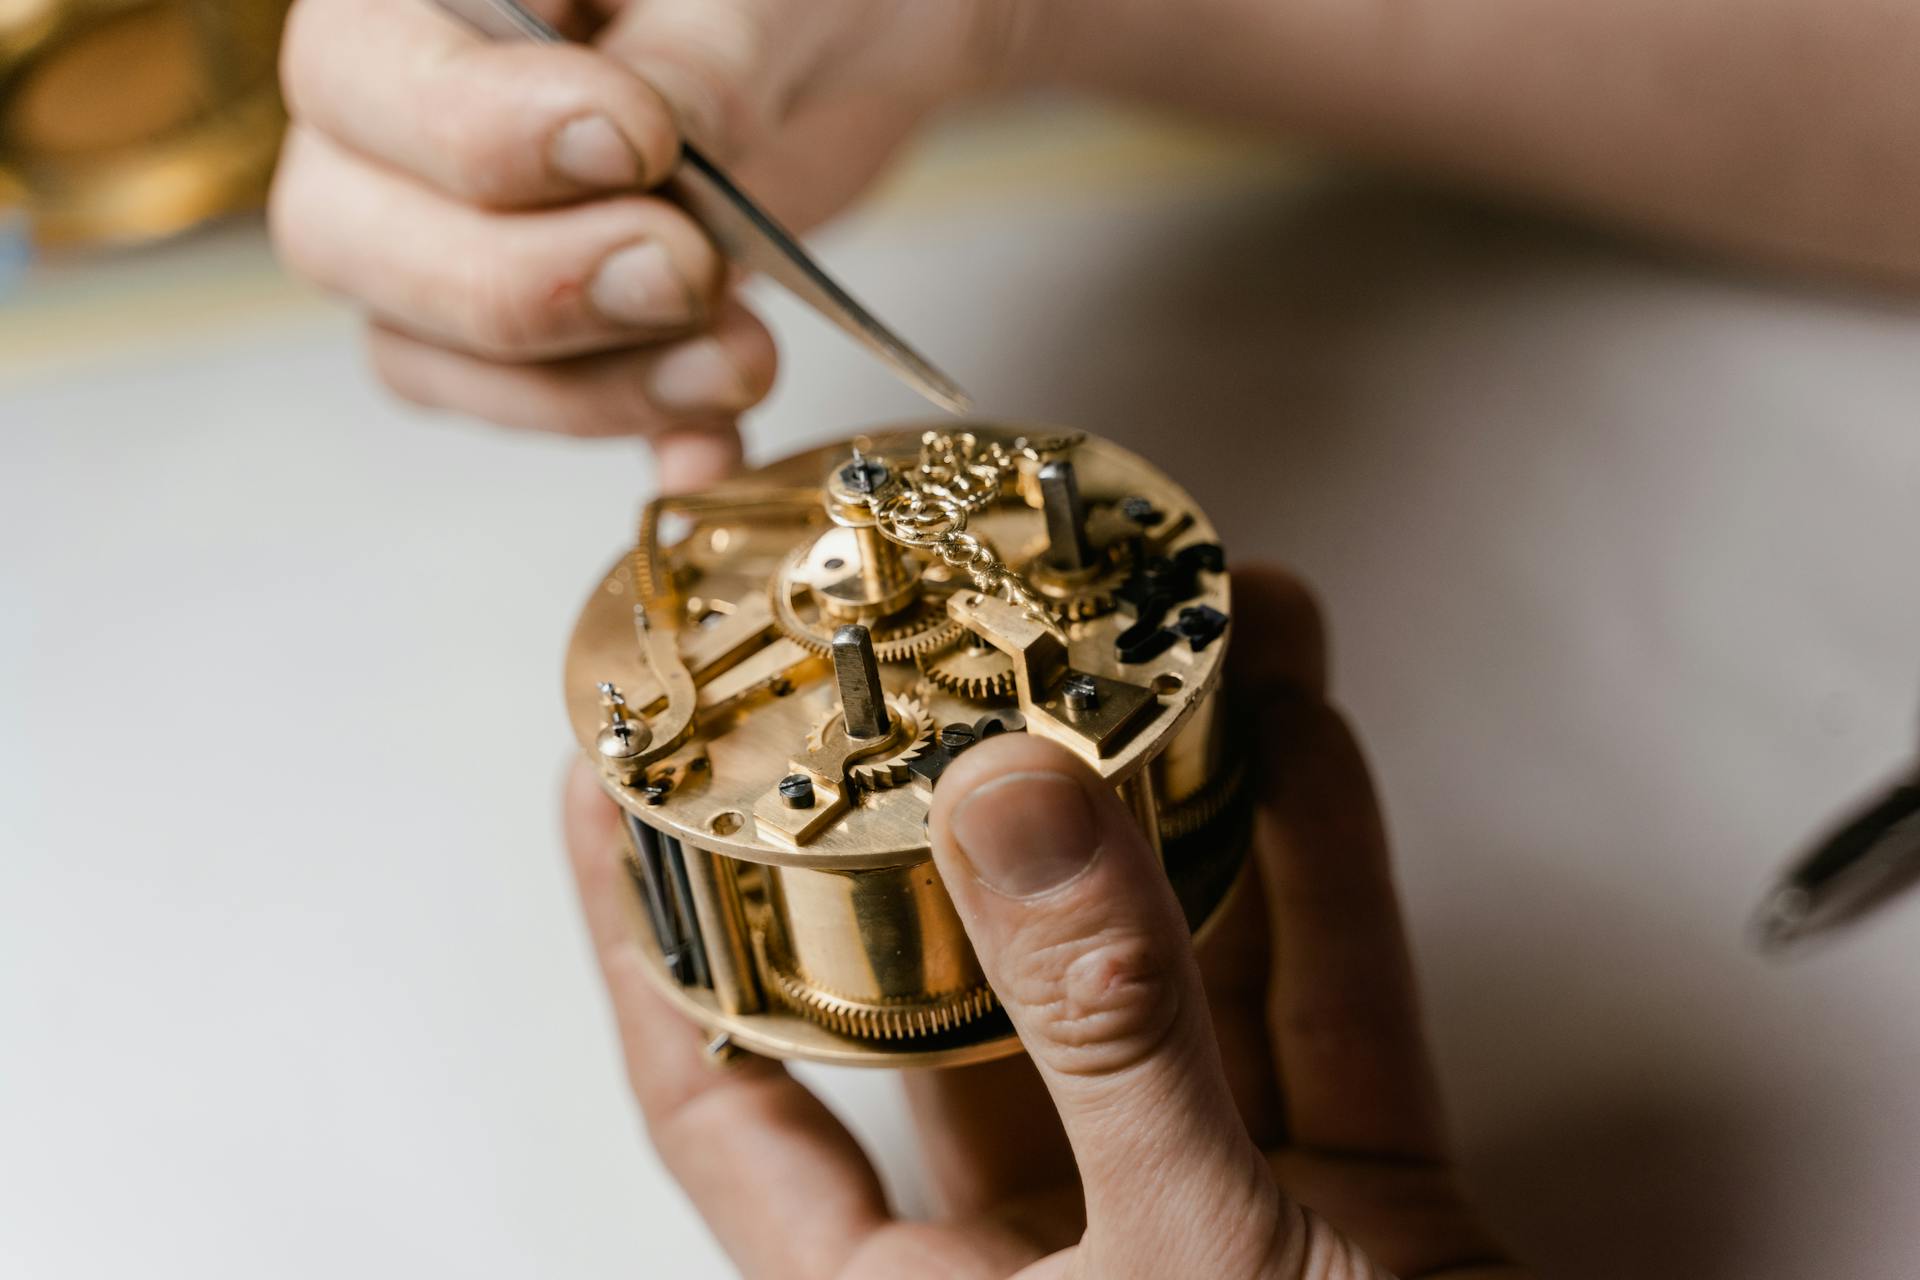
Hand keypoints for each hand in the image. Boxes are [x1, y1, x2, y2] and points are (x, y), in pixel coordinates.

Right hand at [271, 0, 1024, 484]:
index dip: (488, 133)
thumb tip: (633, 152)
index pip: (360, 75)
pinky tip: (715, 448)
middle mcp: (387, 114)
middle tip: (685, 269)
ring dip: (593, 385)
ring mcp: (443, 234)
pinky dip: (638, 438)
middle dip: (536, 283)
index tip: (643, 143)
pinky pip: (531, 411)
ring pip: (427, 353)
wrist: (853, 38)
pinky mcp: (536, 330)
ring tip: (742, 358)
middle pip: (348, 236)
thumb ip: (690, 65)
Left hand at [561, 565, 1525, 1277]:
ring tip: (1148, 636)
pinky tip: (1298, 731)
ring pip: (1159, 970)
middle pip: (957, 987)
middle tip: (921, 653)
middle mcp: (1040, 1249)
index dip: (647, 940)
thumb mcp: (1184, 1264)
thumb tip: (1009, 798)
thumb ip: (1102, 1032)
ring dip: (1174, 803)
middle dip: (957, 811)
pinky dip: (1322, 871)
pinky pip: (1325, 1003)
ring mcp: (1202, 1212)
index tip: (611, 779)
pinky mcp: (1357, 1200)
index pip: (723, 1100)